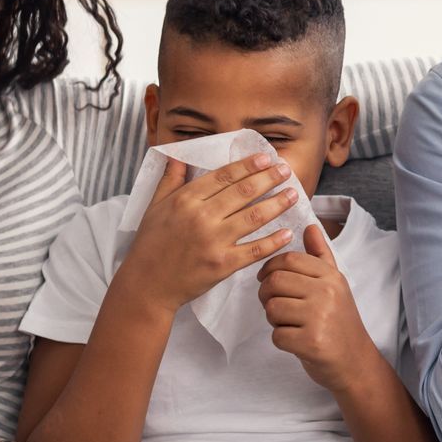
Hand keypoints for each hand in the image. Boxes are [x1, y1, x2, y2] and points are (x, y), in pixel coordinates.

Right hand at [113, 153, 299, 312]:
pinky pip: (255, 250)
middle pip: (243, 192)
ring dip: (277, 204)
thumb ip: (170, 180)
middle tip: (286, 170)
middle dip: (269, 178)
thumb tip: (178, 157)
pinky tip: (287, 232)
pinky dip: (273, 241)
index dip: (248, 165)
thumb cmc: (150, 245)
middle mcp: (202, 217)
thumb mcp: (154, 207)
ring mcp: (214, 241)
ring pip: (254, 217)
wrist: (147, 285)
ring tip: (294, 194)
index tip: (266, 158)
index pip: (224, 176)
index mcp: (186, 199)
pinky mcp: (223, 264)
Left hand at [257, 224, 381, 393]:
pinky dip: (281, 340)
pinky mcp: (311, 343)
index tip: (267, 279)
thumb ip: (320, 256)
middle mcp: (327, 293)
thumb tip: (310, 226)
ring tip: (289, 323)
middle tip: (274, 304)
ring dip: (273, 319)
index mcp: (331, 277)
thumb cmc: (340, 323)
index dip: (270, 268)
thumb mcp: (335, 285)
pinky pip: (277, 335)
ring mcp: (319, 318)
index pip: (289, 260)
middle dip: (266, 294)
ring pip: (272, 308)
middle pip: (275, 282)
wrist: (355, 362)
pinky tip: (296, 341)